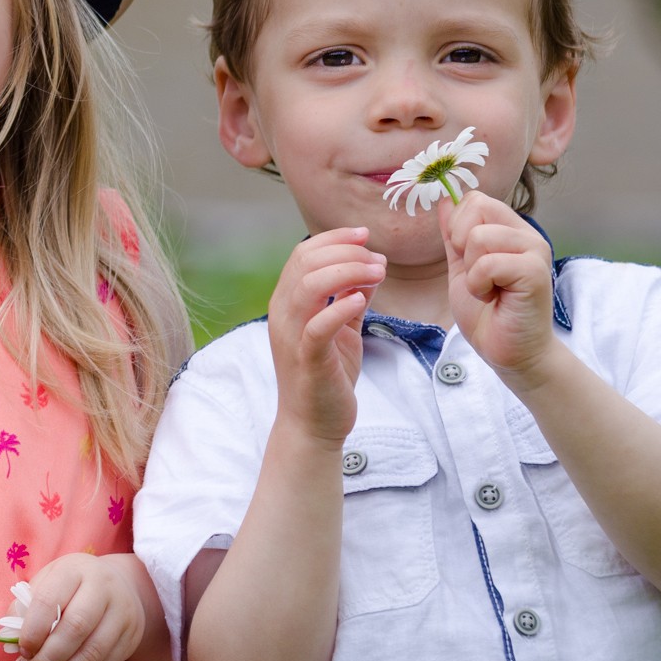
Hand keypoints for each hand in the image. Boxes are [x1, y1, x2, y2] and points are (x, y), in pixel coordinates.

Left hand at [10, 554, 148, 660]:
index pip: (51, 600)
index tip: (22, 650)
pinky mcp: (130, 638)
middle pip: (76, 627)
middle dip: (49, 656)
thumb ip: (25, 607)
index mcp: (74, 570)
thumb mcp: (47, 584)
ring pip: (92, 652)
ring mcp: (121, 613)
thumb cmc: (70, 588)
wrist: (118, 588)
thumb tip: (11, 638)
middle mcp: (103, 587)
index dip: (33, 629)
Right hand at [267, 228, 382, 445]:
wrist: (315, 424)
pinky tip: (363, 299)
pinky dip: (340, 307)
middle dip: (345, 251)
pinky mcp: (307, 360)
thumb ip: (350, 297)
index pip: (303, 254)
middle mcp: (283, 314)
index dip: (334, 239)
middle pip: (305, 263)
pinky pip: (317, 326)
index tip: (365, 235)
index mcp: (288, 302)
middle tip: (378, 258)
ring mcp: (291, 336)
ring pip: (307, 286)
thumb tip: (371, 265)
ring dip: (347, 271)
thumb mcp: (343, 329)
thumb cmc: (328, 375)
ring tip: (378, 273)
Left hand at [442, 193, 559, 384]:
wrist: (509, 352)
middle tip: (477, 274)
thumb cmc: (488, 313)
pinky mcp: (536, 272)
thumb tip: (445, 201)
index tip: (464, 256)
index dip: (457, 225)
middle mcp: (526, 234)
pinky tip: (493, 298)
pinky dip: (480, 284)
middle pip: (477, 207)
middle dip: (461, 244)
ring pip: (480, 236)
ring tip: (487, 289)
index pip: (474, 199)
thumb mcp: (461, 267)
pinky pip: (489, 263)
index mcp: (509, 230)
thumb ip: (454, 235)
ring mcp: (535, 251)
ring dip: (472, 271)